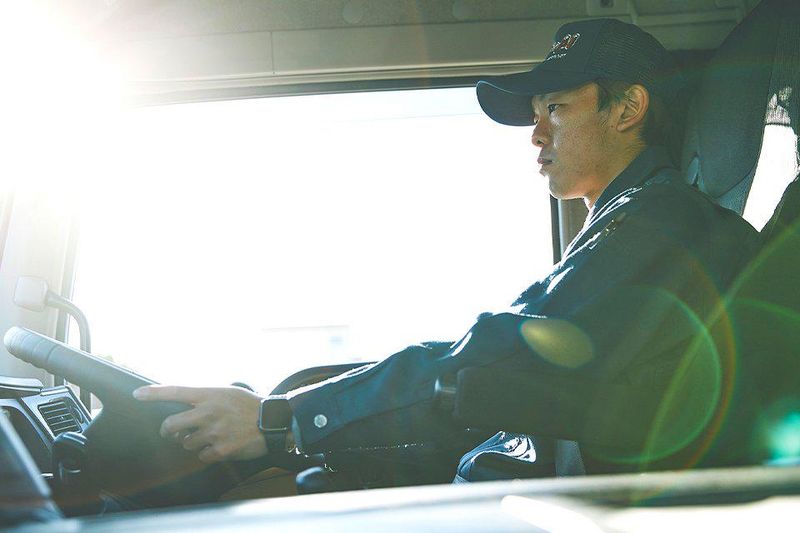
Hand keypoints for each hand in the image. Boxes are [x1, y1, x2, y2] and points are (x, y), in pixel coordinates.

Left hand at [133, 385, 266, 462]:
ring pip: (185, 442)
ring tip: (209, 436)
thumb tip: (184, 403)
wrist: (273, 422)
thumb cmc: (249, 406)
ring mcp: (214, 432)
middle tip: (171, 431)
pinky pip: (200, 455)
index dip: (154, 393)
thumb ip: (205, 397)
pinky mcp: (221, 449)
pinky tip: (219, 446)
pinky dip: (206, 453)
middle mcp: (209, 412)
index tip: (137, 395)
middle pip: (171, 424)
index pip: (176, 392)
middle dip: (167, 430)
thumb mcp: (227, 392)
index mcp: (209, 395)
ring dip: (192, 442)